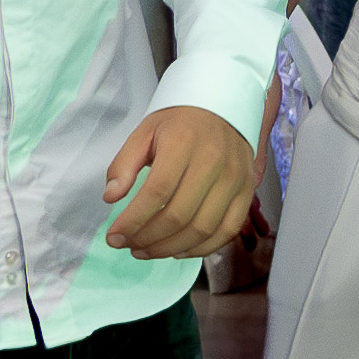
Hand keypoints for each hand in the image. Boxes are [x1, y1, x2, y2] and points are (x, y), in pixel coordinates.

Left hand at [97, 107, 262, 261]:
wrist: (225, 108)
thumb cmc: (181, 123)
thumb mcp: (144, 132)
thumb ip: (124, 164)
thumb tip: (112, 197)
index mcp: (184, 143)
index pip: (156, 192)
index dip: (133, 221)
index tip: (114, 236)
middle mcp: (213, 162)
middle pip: (178, 215)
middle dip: (147, 238)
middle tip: (127, 245)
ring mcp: (234, 179)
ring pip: (202, 228)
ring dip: (169, 248)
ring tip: (147, 250)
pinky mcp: (247, 192)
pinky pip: (227, 231)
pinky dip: (201, 248)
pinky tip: (178, 250)